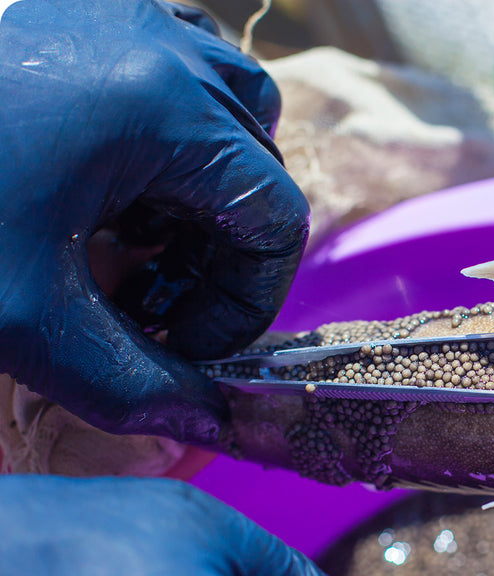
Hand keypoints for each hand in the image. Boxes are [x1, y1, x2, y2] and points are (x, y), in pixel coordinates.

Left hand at [0, 1, 309, 442]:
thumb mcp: (25, 319)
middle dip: (220, 251)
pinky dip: (170, 133)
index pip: (275, 218)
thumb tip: (205, 422)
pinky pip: (173, 71)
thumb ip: (132, 384)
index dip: (245, 300)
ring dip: (203, 187)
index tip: (183, 342)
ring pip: (225, 110)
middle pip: (256, 165)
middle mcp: (161, 46)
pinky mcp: (83, 11)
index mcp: (165, 110)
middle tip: (149, 301)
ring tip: (135, 233)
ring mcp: (121, 15)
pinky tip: (112, 177)